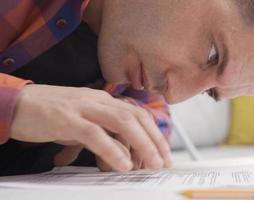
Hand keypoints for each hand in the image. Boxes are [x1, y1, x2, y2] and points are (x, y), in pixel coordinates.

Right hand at [10, 84, 171, 171]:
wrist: (18, 104)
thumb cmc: (52, 114)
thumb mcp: (84, 123)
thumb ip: (104, 136)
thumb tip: (123, 156)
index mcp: (104, 100)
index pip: (138, 114)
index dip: (155, 133)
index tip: (164, 152)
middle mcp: (98, 100)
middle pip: (136, 117)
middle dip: (154, 140)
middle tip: (163, 161)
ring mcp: (83, 108)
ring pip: (121, 122)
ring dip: (141, 144)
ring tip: (150, 164)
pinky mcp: (66, 119)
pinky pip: (94, 134)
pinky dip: (111, 149)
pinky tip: (121, 163)